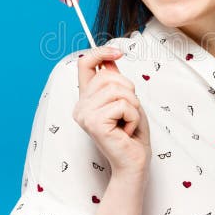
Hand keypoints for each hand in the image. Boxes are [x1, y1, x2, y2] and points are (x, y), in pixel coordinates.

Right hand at [72, 46, 151, 176]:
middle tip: (129, 112)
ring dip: (133, 106)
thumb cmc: (131, 133)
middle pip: (108, 77)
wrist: (133, 161)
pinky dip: (133, 117)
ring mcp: (84, 115)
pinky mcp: (94, 123)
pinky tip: (127, 130)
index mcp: (86, 98)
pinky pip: (122, 105)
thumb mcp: (125, 100)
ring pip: (117, 90)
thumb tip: (110, 58)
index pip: (85, 64)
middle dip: (129, 91)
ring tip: (128, 122)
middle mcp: (80, 106)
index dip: (100, 52)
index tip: (118, 52)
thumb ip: (115, 81)